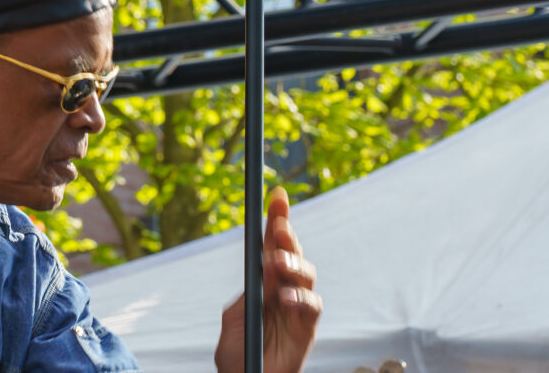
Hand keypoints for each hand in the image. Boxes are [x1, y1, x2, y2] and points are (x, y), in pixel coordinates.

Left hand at [215, 187, 320, 372]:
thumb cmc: (238, 354)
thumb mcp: (236, 317)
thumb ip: (250, 293)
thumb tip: (263, 266)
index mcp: (265, 282)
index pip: (271, 245)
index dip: (277, 220)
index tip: (276, 195)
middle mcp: (285, 290)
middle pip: (292, 254)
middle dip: (287, 235)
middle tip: (278, 224)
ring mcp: (298, 308)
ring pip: (307, 275)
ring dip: (293, 264)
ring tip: (277, 262)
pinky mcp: (307, 330)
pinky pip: (312, 308)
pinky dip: (301, 298)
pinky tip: (287, 297)